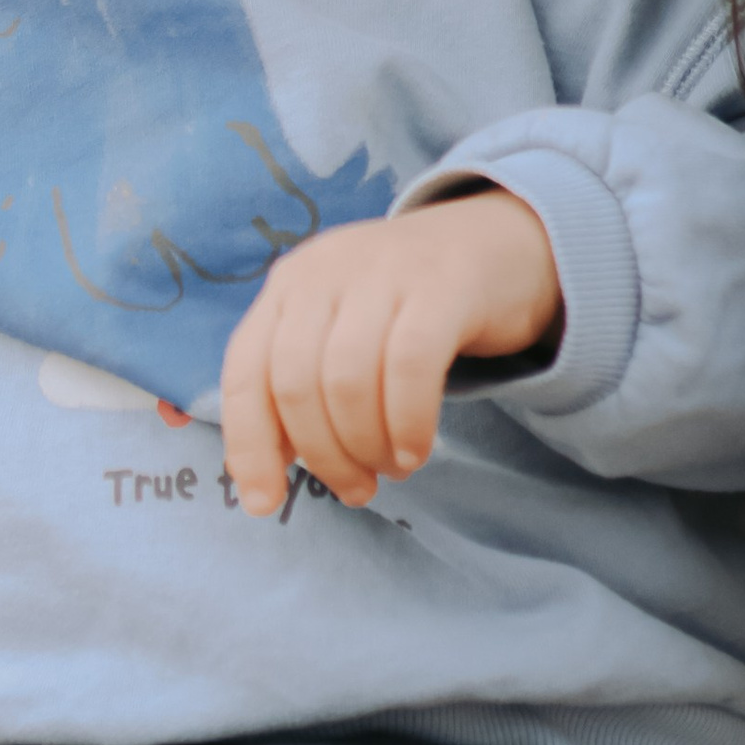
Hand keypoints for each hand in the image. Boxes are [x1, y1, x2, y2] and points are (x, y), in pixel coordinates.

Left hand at [219, 191, 560, 515]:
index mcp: (289, 285)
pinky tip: (417, 451)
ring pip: (347, 380)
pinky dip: (407, 422)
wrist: (499, 241)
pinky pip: (409, 366)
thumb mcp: (341, 331)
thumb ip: (299, 388)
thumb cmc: (409, 305)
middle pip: (295, 384)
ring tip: (392, 468)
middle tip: (357, 489)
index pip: (245, 372)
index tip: (267, 503)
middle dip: (322, 455)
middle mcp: (325, 271)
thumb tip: (263, 471)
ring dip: (365, 445)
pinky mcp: (442, 286)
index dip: (249, 445)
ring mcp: (383, 272)